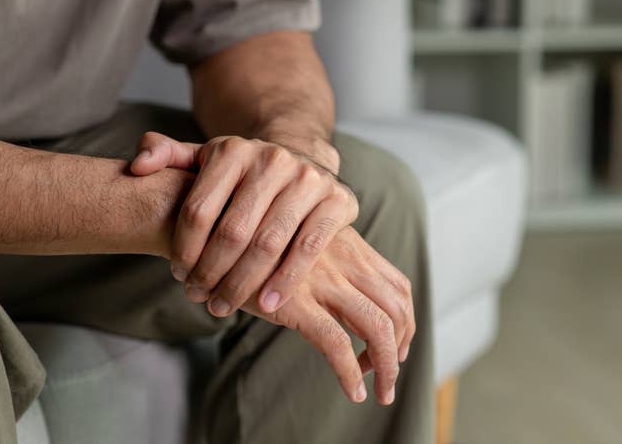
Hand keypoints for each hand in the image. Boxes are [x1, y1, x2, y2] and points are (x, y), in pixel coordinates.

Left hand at [130, 132, 357, 315]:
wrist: (304, 157)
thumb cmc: (246, 171)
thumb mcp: (206, 157)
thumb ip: (167, 155)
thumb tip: (137, 166)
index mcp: (233, 150)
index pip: (199, 209)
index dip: (183, 249)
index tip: (178, 275)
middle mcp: (272, 160)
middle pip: (232, 231)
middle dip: (211, 272)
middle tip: (198, 297)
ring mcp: (308, 179)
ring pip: (269, 243)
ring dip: (243, 283)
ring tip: (224, 306)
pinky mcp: (337, 200)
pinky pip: (309, 248)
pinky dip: (286, 280)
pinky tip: (267, 304)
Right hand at [242, 226, 414, 404]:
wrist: (216, 230)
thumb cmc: (258, 242)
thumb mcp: (305, 243)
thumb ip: (331, 264)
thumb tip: (350, 305)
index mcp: (350, 245)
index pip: (398, 286)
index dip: (406, 321)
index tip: (397, 346)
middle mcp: (344, 259)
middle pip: (396, 308)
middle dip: (402, 347)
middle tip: (390, 375)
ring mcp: (322, 279)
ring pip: (377, 327)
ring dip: (387, 366)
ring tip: (381, 391)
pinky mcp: (295, 302)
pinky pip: (336, 344)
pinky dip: (351, 373)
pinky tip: (352, 391)